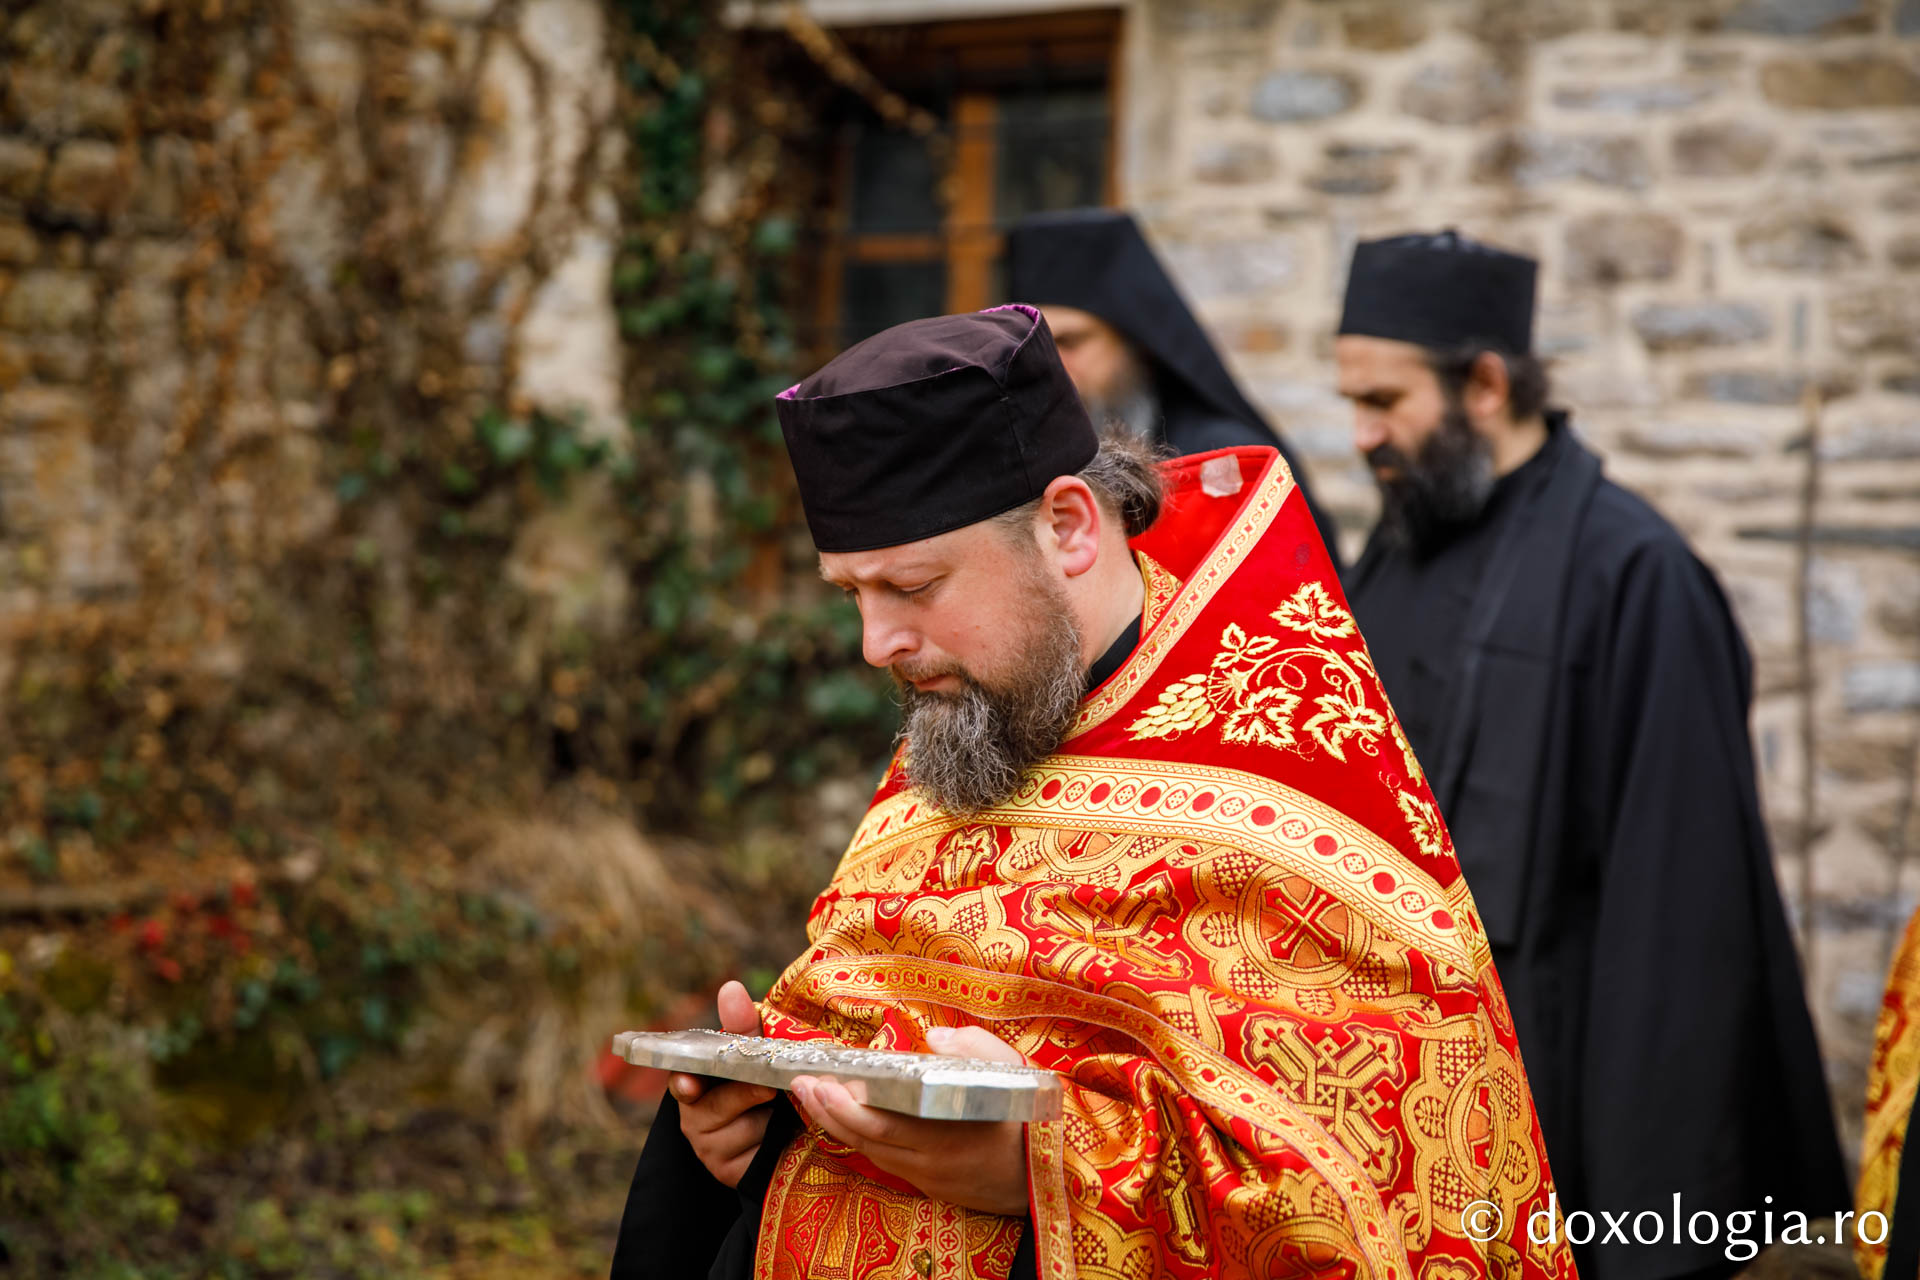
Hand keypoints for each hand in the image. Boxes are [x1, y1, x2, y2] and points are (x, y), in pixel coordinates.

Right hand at [673, 980, 771, 1187]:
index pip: (680, 1083)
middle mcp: (694, 1121)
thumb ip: (742, 1024)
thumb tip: (731, 988)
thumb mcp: (752, 1051)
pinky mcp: (733, 1175)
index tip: (689, 1085)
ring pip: (744, 1133)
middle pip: (718, 1108)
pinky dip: (777, 1144)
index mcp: (693, 1086)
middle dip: (746, 1094)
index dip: (685, 1084)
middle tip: (770, 1087)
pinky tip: (785, 1135)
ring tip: (783, 1112)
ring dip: (770, 1120)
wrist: (785, 1130)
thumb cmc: (761, 1079)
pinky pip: (758, 1157)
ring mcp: (712, 1152)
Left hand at [791, 1025, 1030, 1216]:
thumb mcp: (1013, 1071)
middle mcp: (931, 1162)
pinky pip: (887, 1162)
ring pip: (871, 1153)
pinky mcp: (932, 1186)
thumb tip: (932, 1037)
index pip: (882, 1123)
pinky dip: (861, 1139)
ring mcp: (929, 1178)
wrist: (1052, 1176)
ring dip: (838, 1125)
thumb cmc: (1031, 1117)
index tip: (821, 1082)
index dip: (844, 1106)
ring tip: (812, 1096)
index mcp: (947, 1133)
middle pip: (865, 1139)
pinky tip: (847, 1120)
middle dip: (827, 1111)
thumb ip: (973, 1049)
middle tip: (800, 1083)